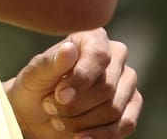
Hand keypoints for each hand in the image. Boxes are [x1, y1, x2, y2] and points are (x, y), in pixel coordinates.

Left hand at [4, 28, 141, 138]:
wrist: (37, 113)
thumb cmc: (35, 86)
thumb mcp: (34, 74)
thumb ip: (52, 63)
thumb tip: (70, 50)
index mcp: (92, 38)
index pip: (98, 56)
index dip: (80, 79)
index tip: (60, 96)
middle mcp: (115, 56)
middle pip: (106, 87)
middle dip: (74, 105)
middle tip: (50, 107)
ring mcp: (127, 82)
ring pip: (113, 109)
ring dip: (82, 122)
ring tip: (59, 119)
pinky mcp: (131, 107)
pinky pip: (124, 125)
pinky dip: (100, 135)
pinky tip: (80, 138)